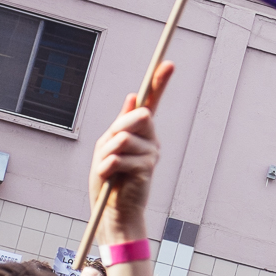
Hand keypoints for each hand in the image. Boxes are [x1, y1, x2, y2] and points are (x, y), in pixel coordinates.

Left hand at [90, 63, 173, 235]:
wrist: (112, 211)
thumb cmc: (108, 180)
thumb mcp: (108, 147)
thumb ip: (122, 123)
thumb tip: (134, 96)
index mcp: (140, 132)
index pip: (152, 102)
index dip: (160, 82)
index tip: (169, 63)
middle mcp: (151, 140)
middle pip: (138, 116)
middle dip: (117, 130)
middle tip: (108, 152)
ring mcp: (151, 153)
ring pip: (123, 137)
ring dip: (107, 153)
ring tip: (108, 170)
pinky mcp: (147, 168)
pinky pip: (119, 157)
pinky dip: (106, 167)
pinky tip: (109, 178)